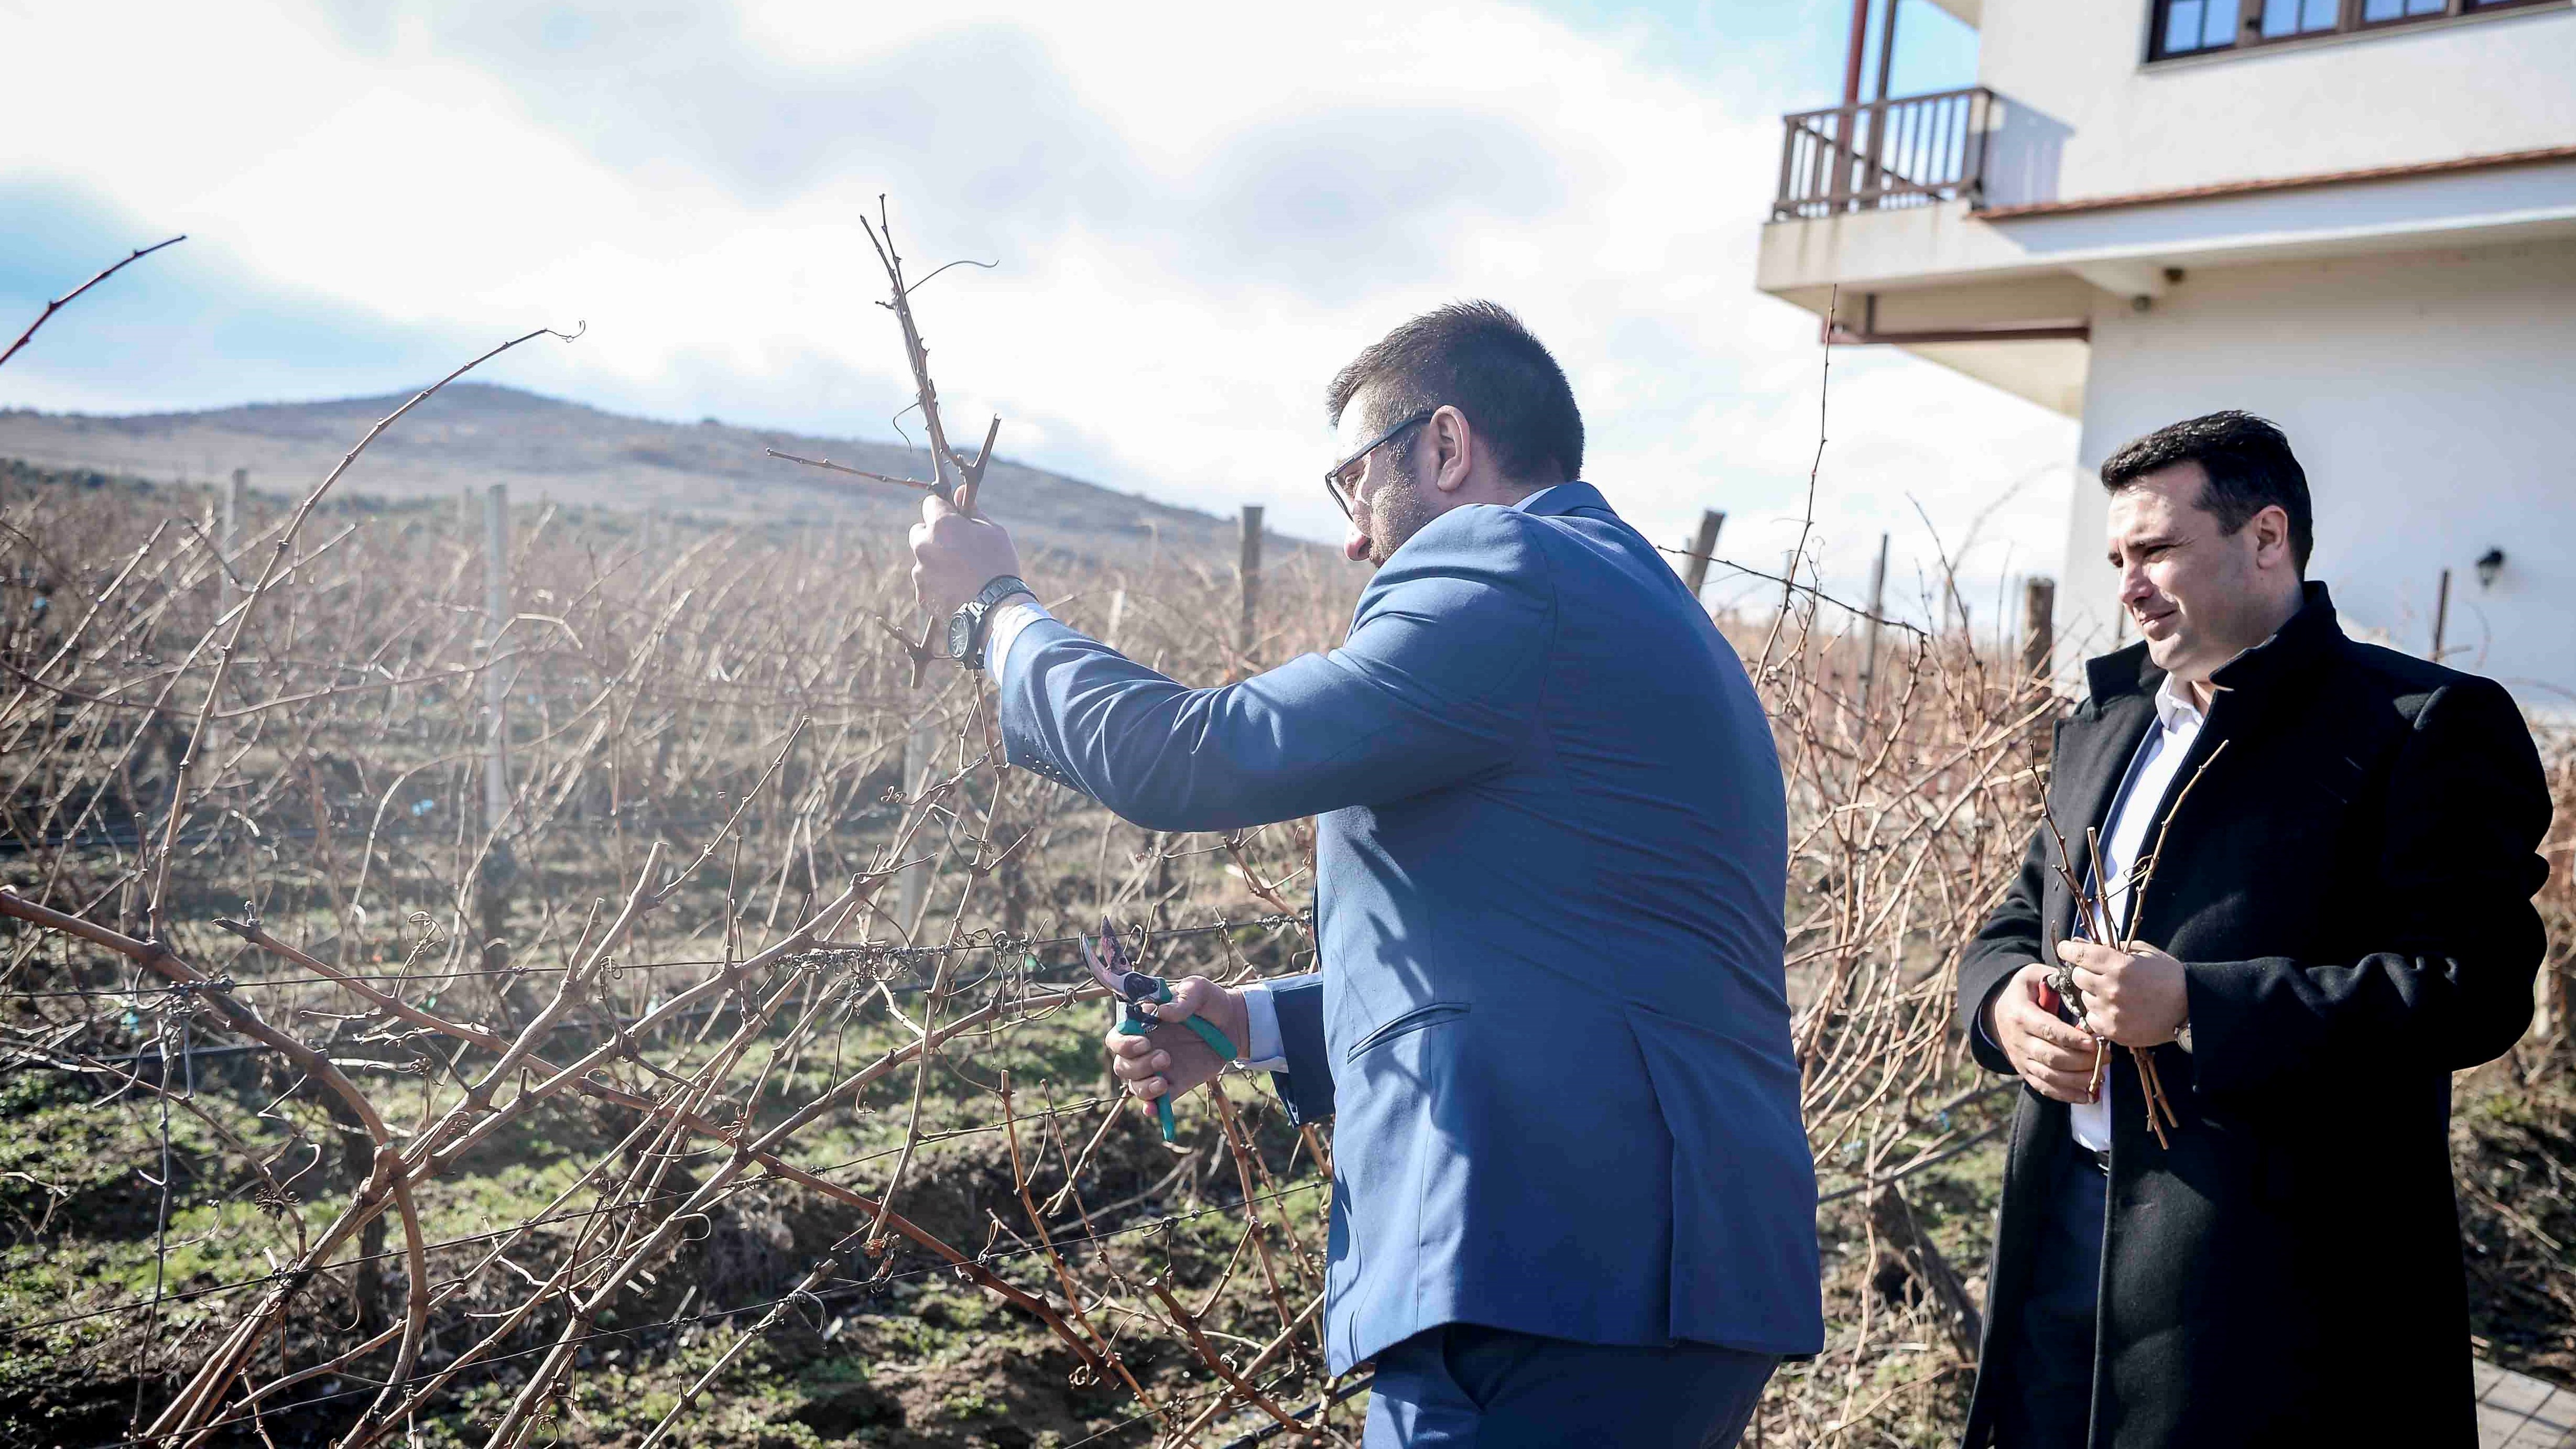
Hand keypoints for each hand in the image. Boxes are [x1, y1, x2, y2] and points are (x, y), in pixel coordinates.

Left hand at [908, 492, 1024, 622]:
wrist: (996, 609)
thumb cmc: (998, 565)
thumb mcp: (993, 531)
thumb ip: (972, 511)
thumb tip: (959, 492)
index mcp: (942, 525)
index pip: (930, 503)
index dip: (944, 509)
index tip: (955, 518)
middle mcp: (924, 545)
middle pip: (919, 531)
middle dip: (933, 535)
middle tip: (957, 547)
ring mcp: (920, 571)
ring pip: (922, 559)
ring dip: (935, 561)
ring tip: (961, 574)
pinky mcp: (921, 594)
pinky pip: (926, 582)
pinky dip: (937, 584)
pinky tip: (958, 590)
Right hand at [1104, 976, 1250, 1109]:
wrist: (1232, 1025)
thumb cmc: (1209, 1003)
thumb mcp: (1199, 990)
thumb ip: (1184, 996)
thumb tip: (1163, 1012)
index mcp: (1142, 1025)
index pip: (1117, 1038)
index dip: (1123, 1044)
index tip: (1144, 1042)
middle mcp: (1145, 1049)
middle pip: (1122, 1065)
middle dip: (1138, 1065)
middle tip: (1165, 1057)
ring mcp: (1158, 1069)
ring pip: (1134, 1085)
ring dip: (1144, 1087)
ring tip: (1163, 1082)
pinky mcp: (1174, 1085)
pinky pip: (1156, 1102)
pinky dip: (1152, 1108)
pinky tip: (1155, 1110)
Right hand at [1989, 962, 2103, 1102]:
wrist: (1995, 1012)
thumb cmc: (2023, 992)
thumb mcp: (2033, 976)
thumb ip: (2055, 980)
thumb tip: (2083, 987)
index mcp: (2020, 1014)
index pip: (2048, 1030)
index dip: (2072, 1039)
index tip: (2094, 1043)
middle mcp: (2018, 1040)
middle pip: (2051, 1057)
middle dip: (2081, 1061)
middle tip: (2107, 1057)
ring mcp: (2020, 1058)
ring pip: (2049, 1076)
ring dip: (2077, 1080)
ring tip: (2101, 1075)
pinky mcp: (2024, 1071)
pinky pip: (2045, 1088)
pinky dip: (2067, 1095)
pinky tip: (2088, 1096)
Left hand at [2057, 939, 2187, 1046]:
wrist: (2190, 1007)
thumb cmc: (2167, 975)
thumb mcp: (2142, 952)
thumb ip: (2109, 947)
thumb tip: (2078, 942)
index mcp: (2118, 965)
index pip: (2079, 954)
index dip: (2069, 949)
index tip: (2066, 948)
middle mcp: (2111, 988)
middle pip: (2077, 977)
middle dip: (2085, 972)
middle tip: (2099, 973)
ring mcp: (2112, 1011)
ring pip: (2084, 998)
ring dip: (2093, 993)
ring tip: (2114, 993)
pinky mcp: (2114, 1031)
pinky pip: (2091, 1019)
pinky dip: (2098, 1013)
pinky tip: (2114, 1009)